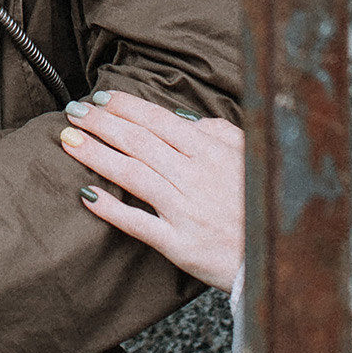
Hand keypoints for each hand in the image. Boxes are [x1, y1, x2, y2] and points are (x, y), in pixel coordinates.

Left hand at [59, 90, 245, 293]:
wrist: (282, 254)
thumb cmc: (263, 201)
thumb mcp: (250, 155)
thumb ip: (218, 132)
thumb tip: (184, 118)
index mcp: (211, 151)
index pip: (158, 120)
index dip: (125, 107)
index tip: (100, 97)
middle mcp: (194, 176)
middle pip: (138, 142)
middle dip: (102, 123)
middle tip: (74, 111)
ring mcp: (184, 210)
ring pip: (132, 175)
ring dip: (96, 155)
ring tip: (69, 141)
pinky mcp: (179, 244)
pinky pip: (138, 223)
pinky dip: (110, 208)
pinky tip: (86, 195)